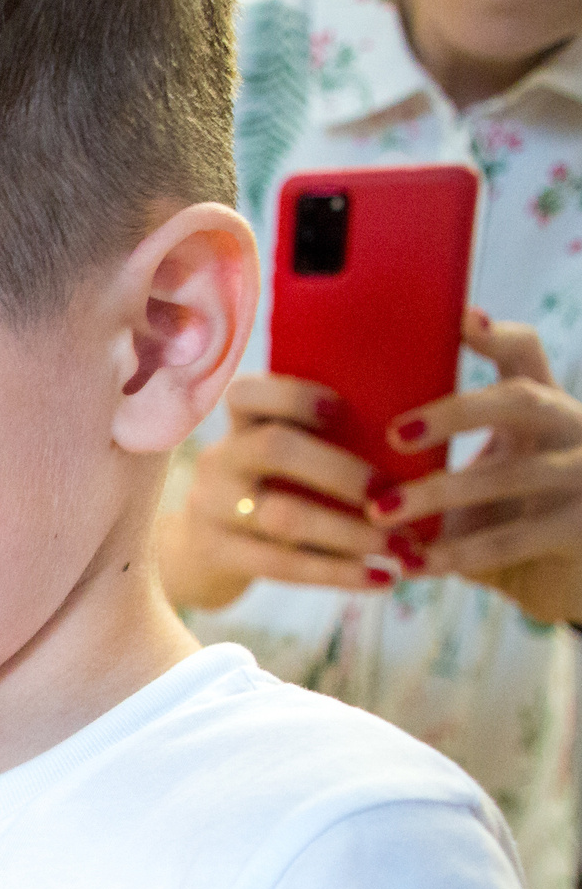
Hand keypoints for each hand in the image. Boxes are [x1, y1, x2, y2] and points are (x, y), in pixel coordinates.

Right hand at [162, 372, 390, 607]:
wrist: (202, 550)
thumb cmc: (272, 490)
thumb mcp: (280, 457)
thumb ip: (325, 441)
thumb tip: (421, 437)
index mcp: (239, 423)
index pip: (248, 392)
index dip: (294, 396)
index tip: (342, 408)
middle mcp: (219, 460)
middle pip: (273, 449)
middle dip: (341, 470)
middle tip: (390, 492)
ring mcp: (211, 508)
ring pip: (283, 517)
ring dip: (351, 532)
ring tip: (401, 546)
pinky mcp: (217, 554)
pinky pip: (282, 566)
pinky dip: (339, 574)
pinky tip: (382, 579)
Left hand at [377, 311, 581, 620]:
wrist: (565, 570)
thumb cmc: (500, 511)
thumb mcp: (482, 467)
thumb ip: (434, 449)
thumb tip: (332, 433)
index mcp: (540, 402)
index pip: (525, 351)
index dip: (495, 334)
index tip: (457, 318)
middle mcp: (569, 427)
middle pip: (519, 400)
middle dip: (456, 413)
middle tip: (393, 433)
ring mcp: (581, 475)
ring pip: (511, 475)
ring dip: (439, 494)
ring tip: (379, 511)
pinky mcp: (579, 527)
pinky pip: (512, 540)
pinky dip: (457, 553)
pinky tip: (410, 565)